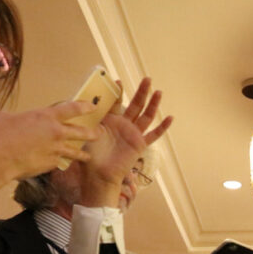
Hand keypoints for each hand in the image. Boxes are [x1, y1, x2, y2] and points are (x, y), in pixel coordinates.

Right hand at [0, 101, 98, 193]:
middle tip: (99, 133)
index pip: (72, 108)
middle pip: (82, 132)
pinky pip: (60, 161)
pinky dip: (61, 162)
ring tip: (87, 155)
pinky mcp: (51, 163)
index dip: (84, 107)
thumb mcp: (5, 118)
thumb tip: (14, 120)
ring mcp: (56, 149)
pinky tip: (62, 164)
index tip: (92, 106)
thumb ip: (17, 118)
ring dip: (83, 153)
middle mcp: (56, 132)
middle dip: (93, 133)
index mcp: (46, 116)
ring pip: (76, 151)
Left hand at [77, 77, 174, 206]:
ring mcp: (134, 134)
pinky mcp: (140, 144)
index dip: (118, 92)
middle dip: (141, 92)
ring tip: (158, 92)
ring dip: (153, 104)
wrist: (98, 174)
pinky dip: (162, 128)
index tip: (118, 81)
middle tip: (147, 79)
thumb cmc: (90, 155)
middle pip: (136, 105)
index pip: (116, 102)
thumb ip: (88, 119)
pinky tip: (170, 118)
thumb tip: (82, 104)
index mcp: (110, 121)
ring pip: (146, 116)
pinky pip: (153, 135)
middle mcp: (124, 125)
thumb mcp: (86, 133)